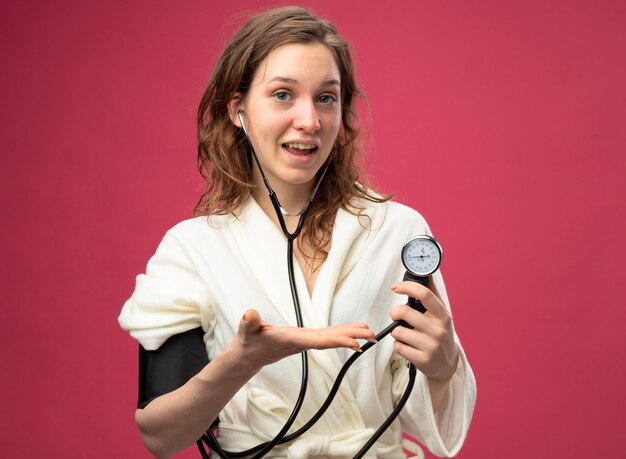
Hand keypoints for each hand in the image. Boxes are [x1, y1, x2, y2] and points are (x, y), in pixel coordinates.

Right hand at [232, 309, 375, 370]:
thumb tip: (249, 315)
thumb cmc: (249, 342)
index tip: (355, 344)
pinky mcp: (304, 338)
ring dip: (350, 335)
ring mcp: (305, 341)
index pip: (319, 341)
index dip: (338, 341)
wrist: (248, 356)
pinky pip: (326, 335)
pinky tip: (350, 332)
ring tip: (369, 333)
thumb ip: (249, 323)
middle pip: (332, 340)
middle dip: (352, 338)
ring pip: (331, 337)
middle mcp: (303, 342)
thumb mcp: (247, 330)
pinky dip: (340, 333)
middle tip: (373, 337)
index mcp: (293, 340)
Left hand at [389, 281, 458, 381]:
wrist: (447, 364)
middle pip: (404, 312)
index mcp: (442, 315)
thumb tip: (427, 274)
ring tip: (405, 333)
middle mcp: (438, 330)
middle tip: (397, 316)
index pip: (424, 294)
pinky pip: (398, 347)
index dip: (406, 287)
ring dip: (396, 331)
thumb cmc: (440, 334)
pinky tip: (408, 346)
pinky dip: (399, 345)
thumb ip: (432, 294)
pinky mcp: (422, 360)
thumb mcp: (440, 314)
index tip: (395, 287)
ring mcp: (431, 346)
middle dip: (394, 313)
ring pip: (398, 331)